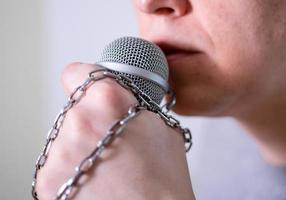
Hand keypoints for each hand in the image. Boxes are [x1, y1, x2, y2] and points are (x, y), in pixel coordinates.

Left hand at [36, 62, 194, 199]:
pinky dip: (72, 168)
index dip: (86, 80)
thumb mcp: (161, 126)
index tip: (91, 92)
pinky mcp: (47, 180)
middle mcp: (78, 121)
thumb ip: (138, 103)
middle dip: (91, 120)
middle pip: (73, 108)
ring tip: (105, 164)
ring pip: (64, 137)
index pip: (76, 72)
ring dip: (80, 145)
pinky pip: (57, 162)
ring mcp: (59, 153)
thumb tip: (127, 98)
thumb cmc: (163, 179)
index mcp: (107, 100)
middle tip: (111, 139)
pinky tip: (95, 178)